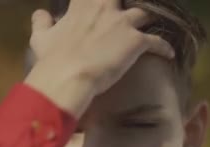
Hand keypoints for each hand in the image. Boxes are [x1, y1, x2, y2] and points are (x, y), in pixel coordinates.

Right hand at [24, 0, 174, 117]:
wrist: (67, 76)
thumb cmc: (52, 59)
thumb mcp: (40, 38)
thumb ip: (41, 22)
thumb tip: (40, 13)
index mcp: (83, 4)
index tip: (103, 2)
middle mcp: (105, 7)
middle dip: (129, 2)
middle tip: (132, 12)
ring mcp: (123, 23)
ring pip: (145, 13)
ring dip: (150, 20)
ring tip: (154, 25)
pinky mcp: (136, 42)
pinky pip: (157, 41)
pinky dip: (164, 47)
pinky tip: (170, 53)